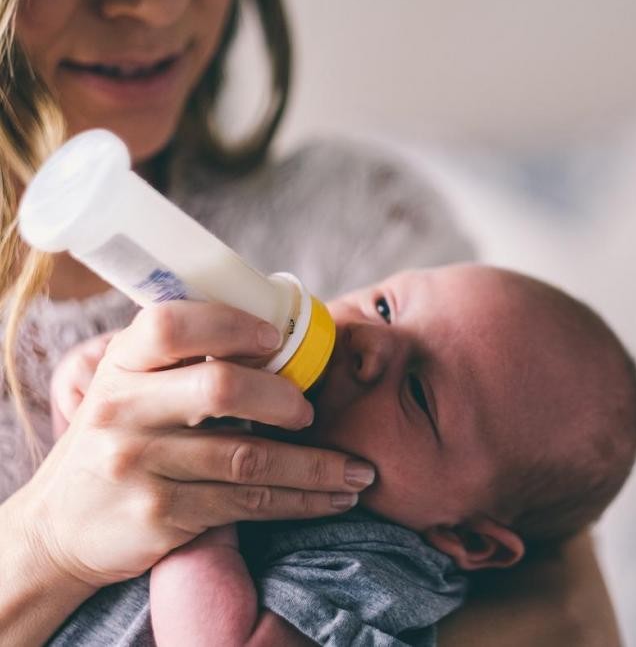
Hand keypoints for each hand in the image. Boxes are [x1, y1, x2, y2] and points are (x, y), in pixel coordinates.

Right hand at [14, 301, 371, 588]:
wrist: (59, 527)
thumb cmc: (118, 441)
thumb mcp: (130, 389)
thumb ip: (182, 362)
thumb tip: (275, 334)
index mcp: (122, 364)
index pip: (172, 325)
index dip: (232, 326)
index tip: (275, 339)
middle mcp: (123, 410)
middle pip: (221, 388)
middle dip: (284, 399)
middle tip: (311, 412)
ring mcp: (140, 465)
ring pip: (249, 457)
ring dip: (317, 466)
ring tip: (358, 470)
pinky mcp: (161, 514)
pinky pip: (248, 503)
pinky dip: (301, 501)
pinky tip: (333, 497)